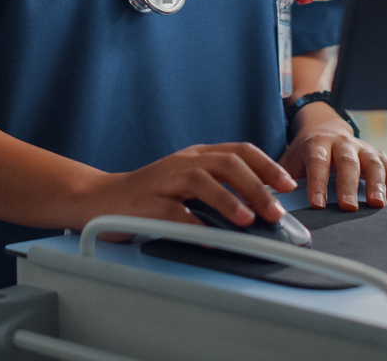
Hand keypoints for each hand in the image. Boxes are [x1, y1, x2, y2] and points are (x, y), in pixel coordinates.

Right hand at [71, 142, 297, 238]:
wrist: (98, 198)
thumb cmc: (148, 196)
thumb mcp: (187, 186)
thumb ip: (219, 192)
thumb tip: (260, 210)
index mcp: (195, 156)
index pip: (238, 151)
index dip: (266, 166)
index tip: (287, 185)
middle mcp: (182, 162)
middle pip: (226, 163)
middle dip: (256, 186)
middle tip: (275, 210)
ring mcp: (163, 181)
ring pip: (201, 180)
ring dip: (228, 200)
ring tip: (247, 220)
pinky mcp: (145, 203)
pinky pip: (174, 212)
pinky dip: (194, 224)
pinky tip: (210, 236)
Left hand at [280, 102, 386, 210]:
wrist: (323, 126)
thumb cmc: (306, 150)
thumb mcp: (290, 160)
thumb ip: (282, 179)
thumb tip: (270, 200)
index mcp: (317, 143)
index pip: (317, 162)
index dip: (317, 183)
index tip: (317, 204)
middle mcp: (341, 143)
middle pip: (347, 162)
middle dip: (348, 185)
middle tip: (349, 207)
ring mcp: (362, 147)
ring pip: (372, 162)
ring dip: (376, 184)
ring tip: (376, 204)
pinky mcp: (377, 154)